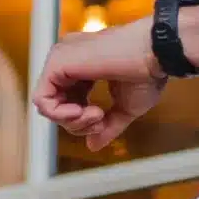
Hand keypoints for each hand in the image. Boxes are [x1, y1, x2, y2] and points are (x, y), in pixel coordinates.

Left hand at [34, 29, 165, 150]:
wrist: (155, 54)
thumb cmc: (147, 73)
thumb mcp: (126, 107)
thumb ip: (107, 125)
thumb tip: (92, 145)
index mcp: (82, 65)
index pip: (67, 101)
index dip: (82, 120)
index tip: (103, 121)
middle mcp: (68, 59)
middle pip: (55, 105)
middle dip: (76, 123)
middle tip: (100, 122)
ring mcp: (61, 58)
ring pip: (46, 104)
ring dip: (71, 121)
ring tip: (97, 116)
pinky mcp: (57, 62)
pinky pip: (42, 100)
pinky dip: (60, 114)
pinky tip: (82, 111)